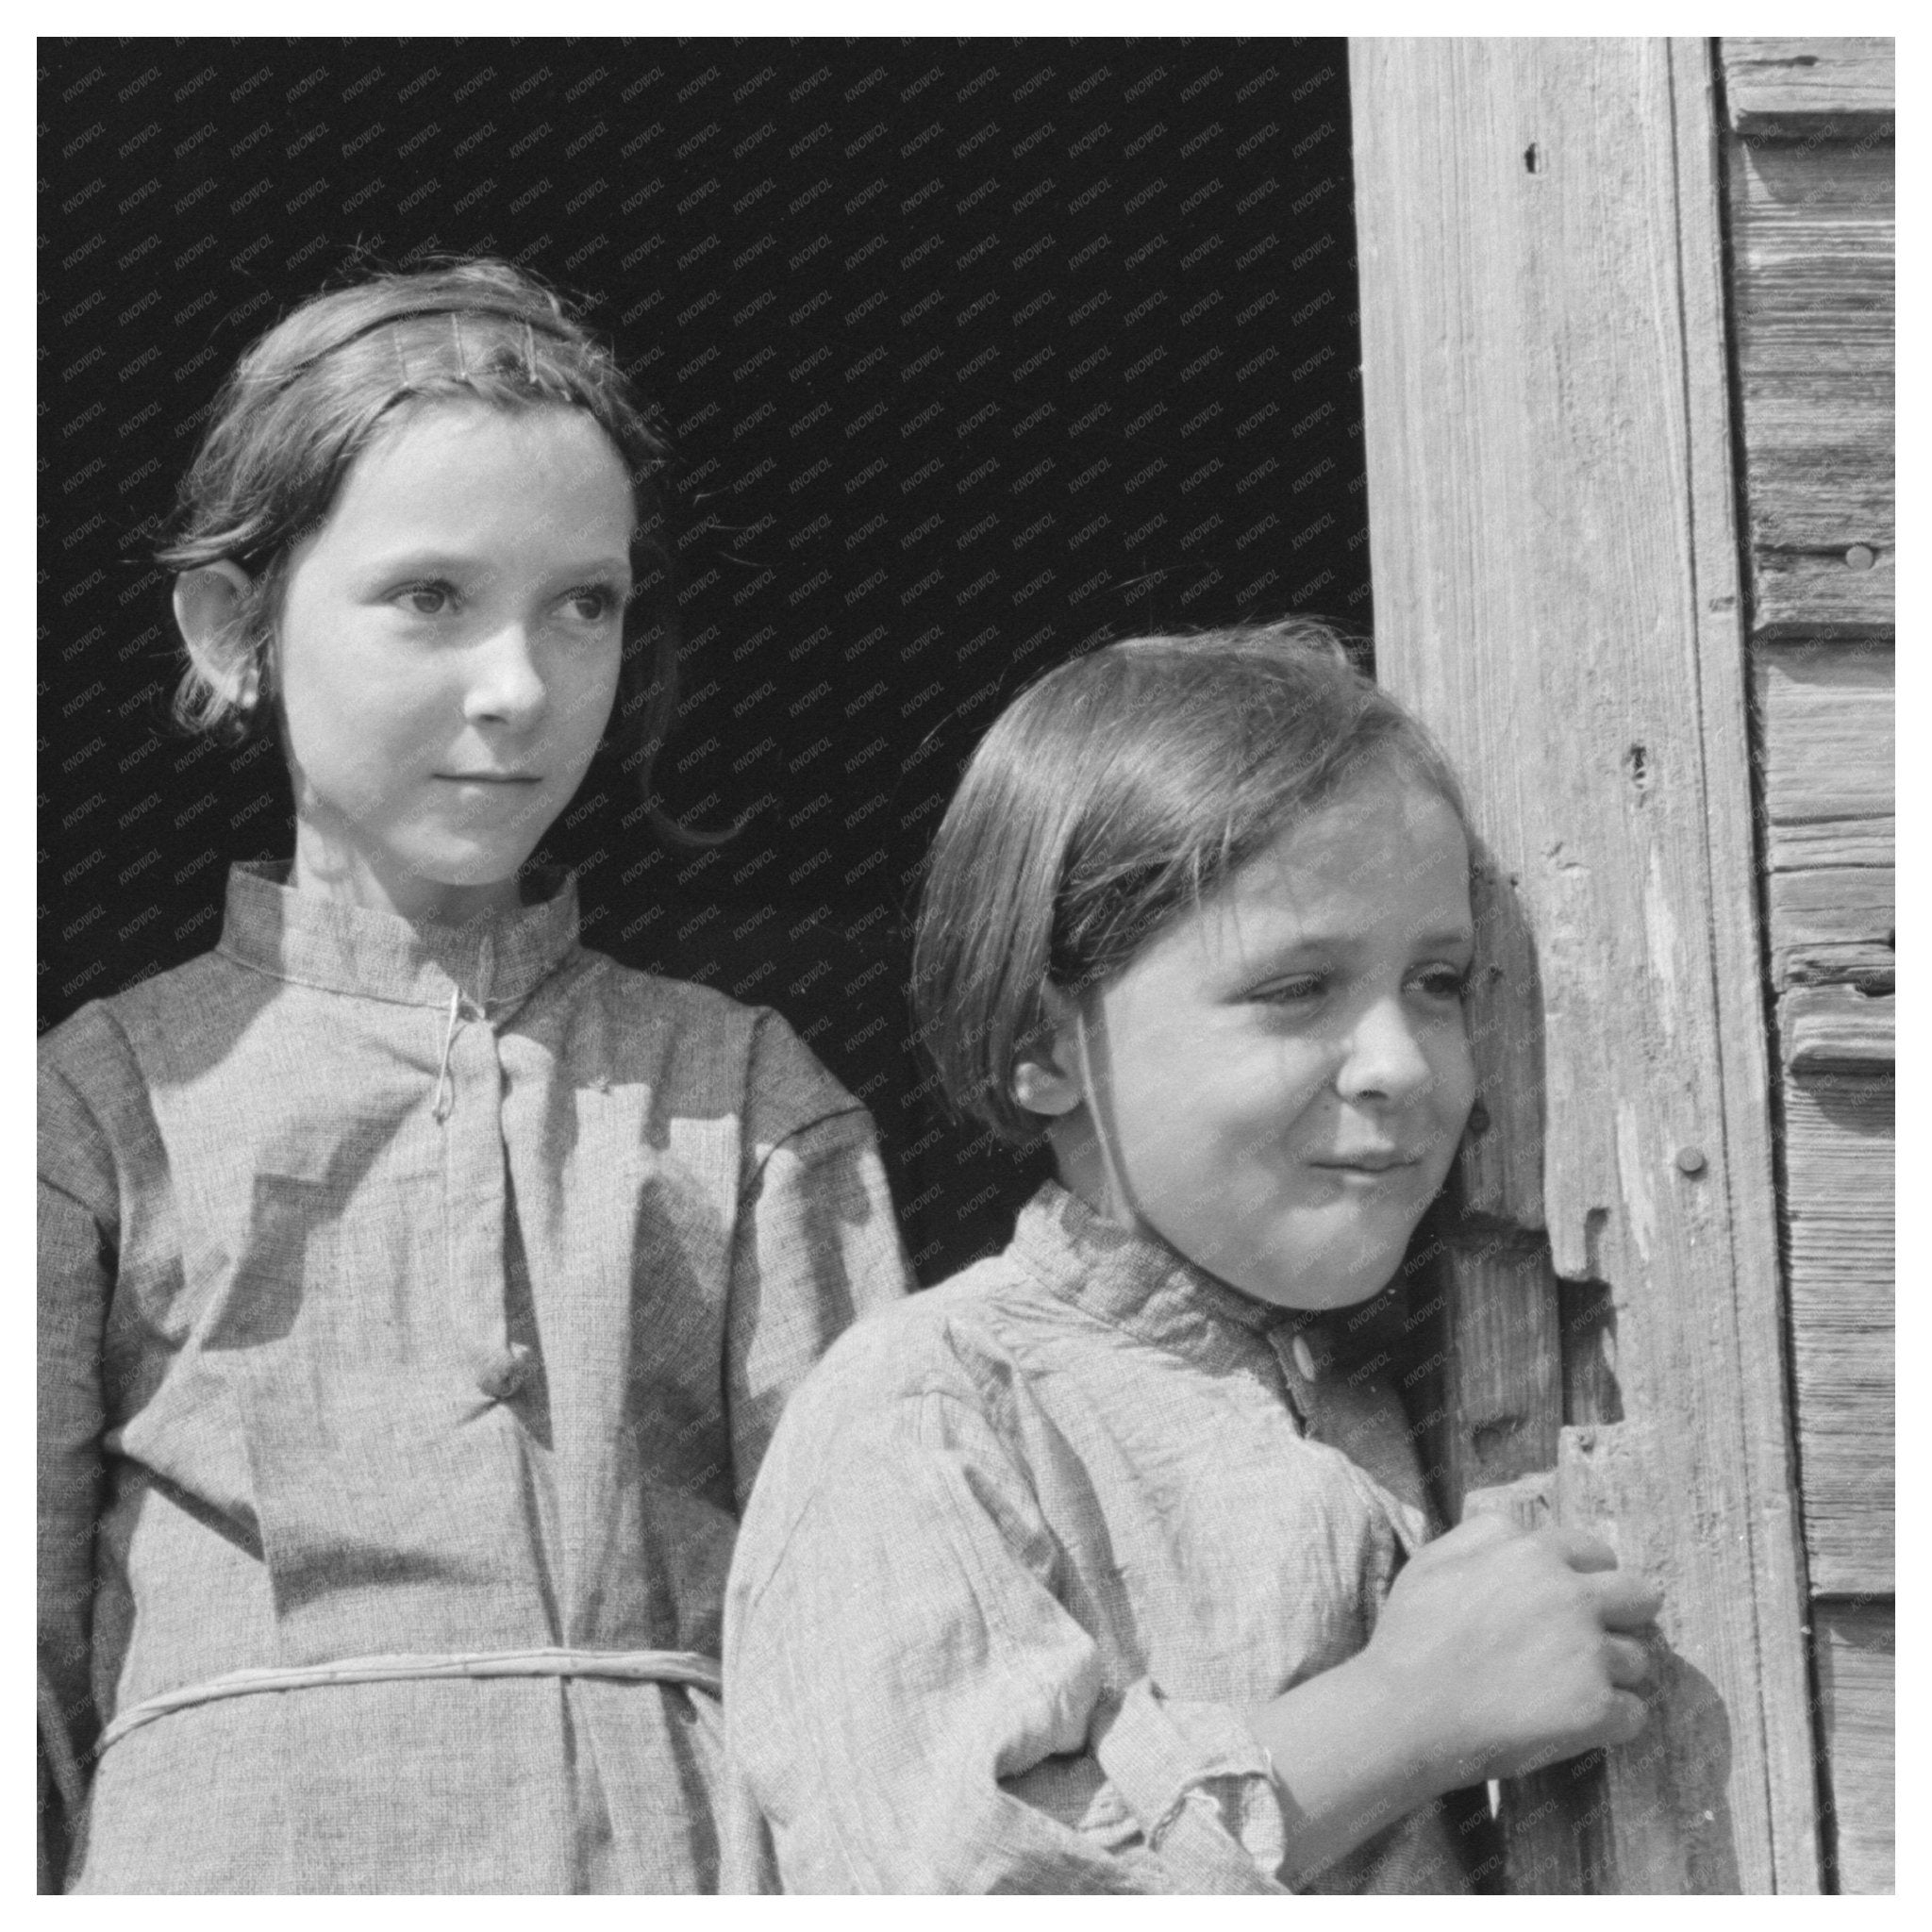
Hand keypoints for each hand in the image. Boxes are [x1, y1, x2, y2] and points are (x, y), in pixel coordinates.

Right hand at [1357, 1513, 1661, 1787]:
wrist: (1404, 1713)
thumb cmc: (1412, 1635)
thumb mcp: (1434, 1560)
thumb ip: (1484, 1533)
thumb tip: (1521, 1530)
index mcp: (1535, 1555)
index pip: (1599, 1553)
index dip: (1586, 1577)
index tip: (1571, 1602)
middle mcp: (1572, 1597)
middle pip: (1642, 1597)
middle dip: (1621, 1617)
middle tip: (1587, 1641)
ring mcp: (1589, 1655)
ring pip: (1638, 1659)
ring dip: (1610, 1674)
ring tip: (1565, 1688)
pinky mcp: (1595, 1710)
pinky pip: (1634, 1714)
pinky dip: (1610, 1721)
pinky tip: (1573, 1722)